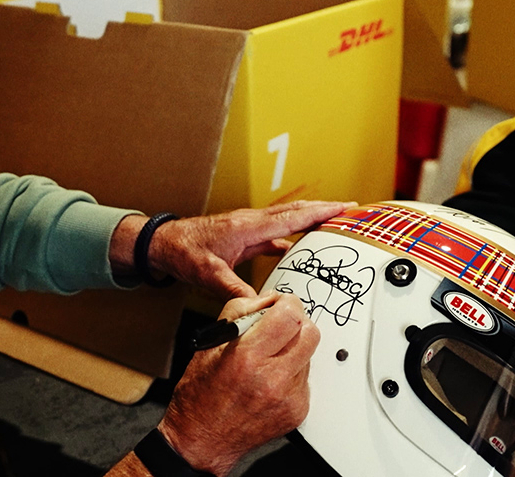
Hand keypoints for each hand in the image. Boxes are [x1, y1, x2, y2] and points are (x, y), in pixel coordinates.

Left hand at [149, 201, 354, 299]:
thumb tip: (259, 306)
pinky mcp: (244, 235)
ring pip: (287, 220)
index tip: (345, 208)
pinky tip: (296, 248)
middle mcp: (252, 222)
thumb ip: (235, 290)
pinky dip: (291, 236)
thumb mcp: (209, 275)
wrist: (164, 243)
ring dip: (309, 221)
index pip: (293, 217)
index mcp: (249, 227)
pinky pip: (275, 233)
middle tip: (350, 210)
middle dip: (324, 210)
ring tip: (332, 225)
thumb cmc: (183, 252)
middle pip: (296, 212)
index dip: (321, 212)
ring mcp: (249, 227)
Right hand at [157, 292, 319, 475]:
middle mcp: (272, 379)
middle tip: (279, 326)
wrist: (202, 441)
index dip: (287, 303)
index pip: (290, 315)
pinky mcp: (298, 411)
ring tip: (268, 359)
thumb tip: (269, 299)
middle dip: (297, 322)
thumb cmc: (200, 395)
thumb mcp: (210, 343)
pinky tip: (270, 380)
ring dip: (293, 348)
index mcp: (247, 357)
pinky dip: (292, 372)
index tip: (280, 304)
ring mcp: (289, 398)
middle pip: (310, 333)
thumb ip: (240, 311)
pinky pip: (305, 378)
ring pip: (309, 354)